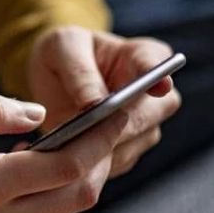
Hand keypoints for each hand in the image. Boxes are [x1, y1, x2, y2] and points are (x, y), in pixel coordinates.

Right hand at [0, 94, 124, 212]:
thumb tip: (37, 112)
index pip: (67, 165)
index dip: (100, 137)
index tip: (116, 111)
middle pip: (77, 195)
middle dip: (100, 158)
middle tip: (102, 124)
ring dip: (77, 179)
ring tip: (74, 142)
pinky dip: (52, 197)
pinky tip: (37, 169)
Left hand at [28, 26, 181, 177]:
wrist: (54, 77)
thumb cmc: (64, 52)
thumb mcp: (63, 48)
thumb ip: (80, 72)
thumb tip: (94, 104)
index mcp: (144, 56)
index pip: (156, 66)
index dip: (160, 79)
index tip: (160, 86)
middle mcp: (154, 95)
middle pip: (149, 115)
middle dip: (119, 125)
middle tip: (87, 130)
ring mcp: (143, 126)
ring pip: (131, 145)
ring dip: (100, 149)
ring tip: (66, 146)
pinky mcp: (125, 151)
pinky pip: (112, 163)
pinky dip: (89, 164)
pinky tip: (63, 160)